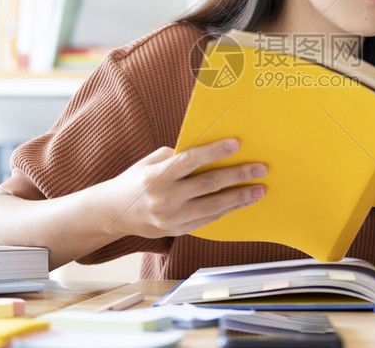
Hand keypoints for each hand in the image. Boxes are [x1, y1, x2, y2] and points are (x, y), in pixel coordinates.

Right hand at [103, 139, 266, 239]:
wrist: (114, 213)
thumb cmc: (137, 180)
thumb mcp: (151, 162)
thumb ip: (178, 156)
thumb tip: (212, 152)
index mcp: (156, 175)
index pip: (190, 160)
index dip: (214, 151)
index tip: (237, 144)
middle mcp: (164, 198)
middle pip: (207, 185)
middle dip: (237, 175)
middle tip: (260, 168)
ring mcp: (171, 218)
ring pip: (213, 207)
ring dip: (240, 198)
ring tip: (259, 189)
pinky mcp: (177, 231)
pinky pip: (208, 220)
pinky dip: (227, 210)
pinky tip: (242, 202)